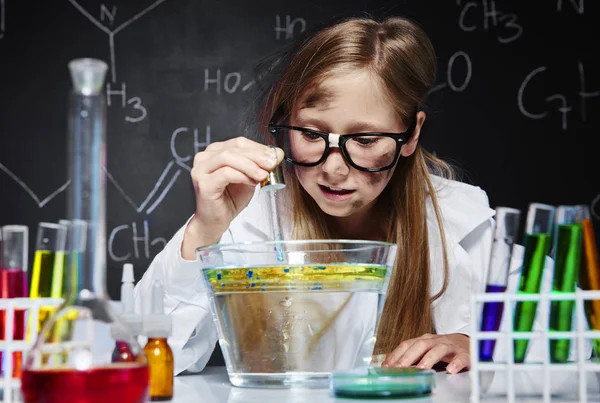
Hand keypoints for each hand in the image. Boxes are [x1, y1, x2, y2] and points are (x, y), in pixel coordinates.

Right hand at [181, 137, 283, 258]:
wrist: (215, 222)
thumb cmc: (230, 200)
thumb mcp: (250, 178)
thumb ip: (260, 165)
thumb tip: (277, 154)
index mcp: (215, 152)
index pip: (239, 143)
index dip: (258, 148)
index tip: (275, 156)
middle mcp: (205, 157)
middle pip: (234, 148)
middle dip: (257, 155)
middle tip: (272, 164)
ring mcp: (201, 170)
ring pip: (228, 157)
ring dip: (250, 165)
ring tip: (263, 175)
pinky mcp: (204, 184)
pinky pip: (226, 173)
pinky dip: (242, 175)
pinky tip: (252, 181)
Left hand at [381, 333, 469, 373]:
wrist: (469, 344)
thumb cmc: (445, 349)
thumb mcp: (427, 351)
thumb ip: (411, 357)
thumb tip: (391, 367)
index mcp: (424, 340)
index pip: (407, 344)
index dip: (396, 354)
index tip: (387, 366)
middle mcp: (436, 341)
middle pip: (420, 345)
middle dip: (409, 357)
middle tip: (400, 368)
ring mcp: (451, 346)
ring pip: (439, 349)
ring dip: (429, 358)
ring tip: (422, 368)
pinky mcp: (465, 354)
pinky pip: (460, 358)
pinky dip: (456, 364)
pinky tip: (451, 370)